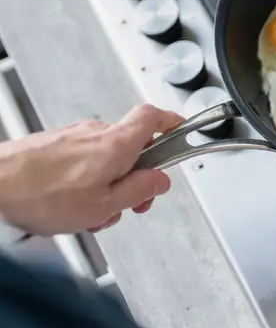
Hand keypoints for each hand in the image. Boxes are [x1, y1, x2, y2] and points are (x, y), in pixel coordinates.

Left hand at [0, 104, 183, 235]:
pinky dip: (88, 180)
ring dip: (109, 183)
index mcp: (116, 144)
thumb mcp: (104, 205)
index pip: (154, 117)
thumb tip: (160, 181)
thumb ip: (139, 191)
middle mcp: (96, 132)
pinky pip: (84, 159)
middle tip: (134, 201)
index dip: (172, 123)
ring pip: (107, 157)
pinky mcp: (55, 144)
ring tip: (93, 210)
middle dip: (138, 175)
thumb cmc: (41, 195)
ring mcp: (73, 135)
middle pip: (133, 145)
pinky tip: (73, 203)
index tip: (183, 133)